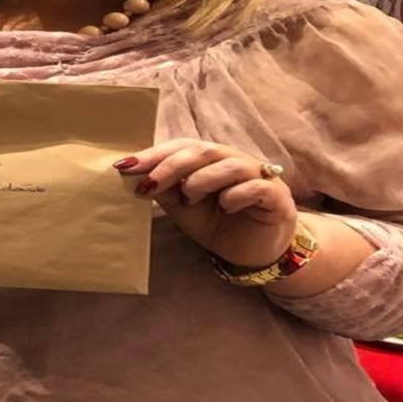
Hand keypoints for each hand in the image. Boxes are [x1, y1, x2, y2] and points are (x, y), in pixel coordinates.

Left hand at [114, 138, 296, 268]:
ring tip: (190, 198)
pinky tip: (226, 208)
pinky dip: (236, 195)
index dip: (153, 154)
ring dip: (202, 179)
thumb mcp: (183, 209)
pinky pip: (256, 186)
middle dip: (171, 165)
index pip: (181, 147)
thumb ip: (164, 191)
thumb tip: (134, 176)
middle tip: (149, 184)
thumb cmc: (219, 224)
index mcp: (210, 161)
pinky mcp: (277, 196)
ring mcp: (259, 176)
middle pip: (203, 151)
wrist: (255, 254)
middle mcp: (234, 161)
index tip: (124, 166)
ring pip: (230, 164)